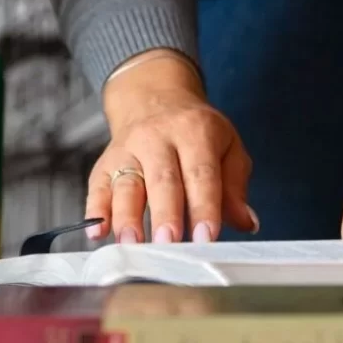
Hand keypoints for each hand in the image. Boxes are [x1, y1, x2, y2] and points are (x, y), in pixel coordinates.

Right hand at [91, 51, 255, 243]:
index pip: (201, 173)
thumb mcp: (227, 146)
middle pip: (162, 179)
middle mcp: (158, 138)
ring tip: (133, 244)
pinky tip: (97, 232)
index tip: (206, 237)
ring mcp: (128, 150)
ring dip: (127, 217)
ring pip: (126, 184)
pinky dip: (95, 211)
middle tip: (169, 243)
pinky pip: (97, 186)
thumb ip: (235, 187)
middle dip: (165, 213)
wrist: (155, 97)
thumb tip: (246, 222)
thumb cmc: (197, 131)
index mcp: (195, 132)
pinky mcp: (105, 162)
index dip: (204, 206)